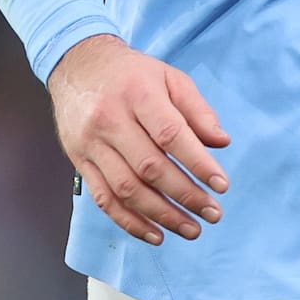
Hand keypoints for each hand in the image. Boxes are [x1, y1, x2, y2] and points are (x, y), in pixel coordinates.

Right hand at [49, 34, 230, 245]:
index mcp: (138, 93)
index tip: (222, 186)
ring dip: (162, 215)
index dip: (198, 163)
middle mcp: (110, 119)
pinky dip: (130, 222)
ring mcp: (91, 143)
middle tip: (213, 214)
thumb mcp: (170, 77)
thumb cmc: (132, 74)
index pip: (171, 134)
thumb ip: (197, 109)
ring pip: (127, 189)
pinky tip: (155, 234)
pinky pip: (104, 199)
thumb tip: (221, 143)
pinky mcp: (79, 161)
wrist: (78, 65)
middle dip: (185, 196)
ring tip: (191, 229)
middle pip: (150, 167)